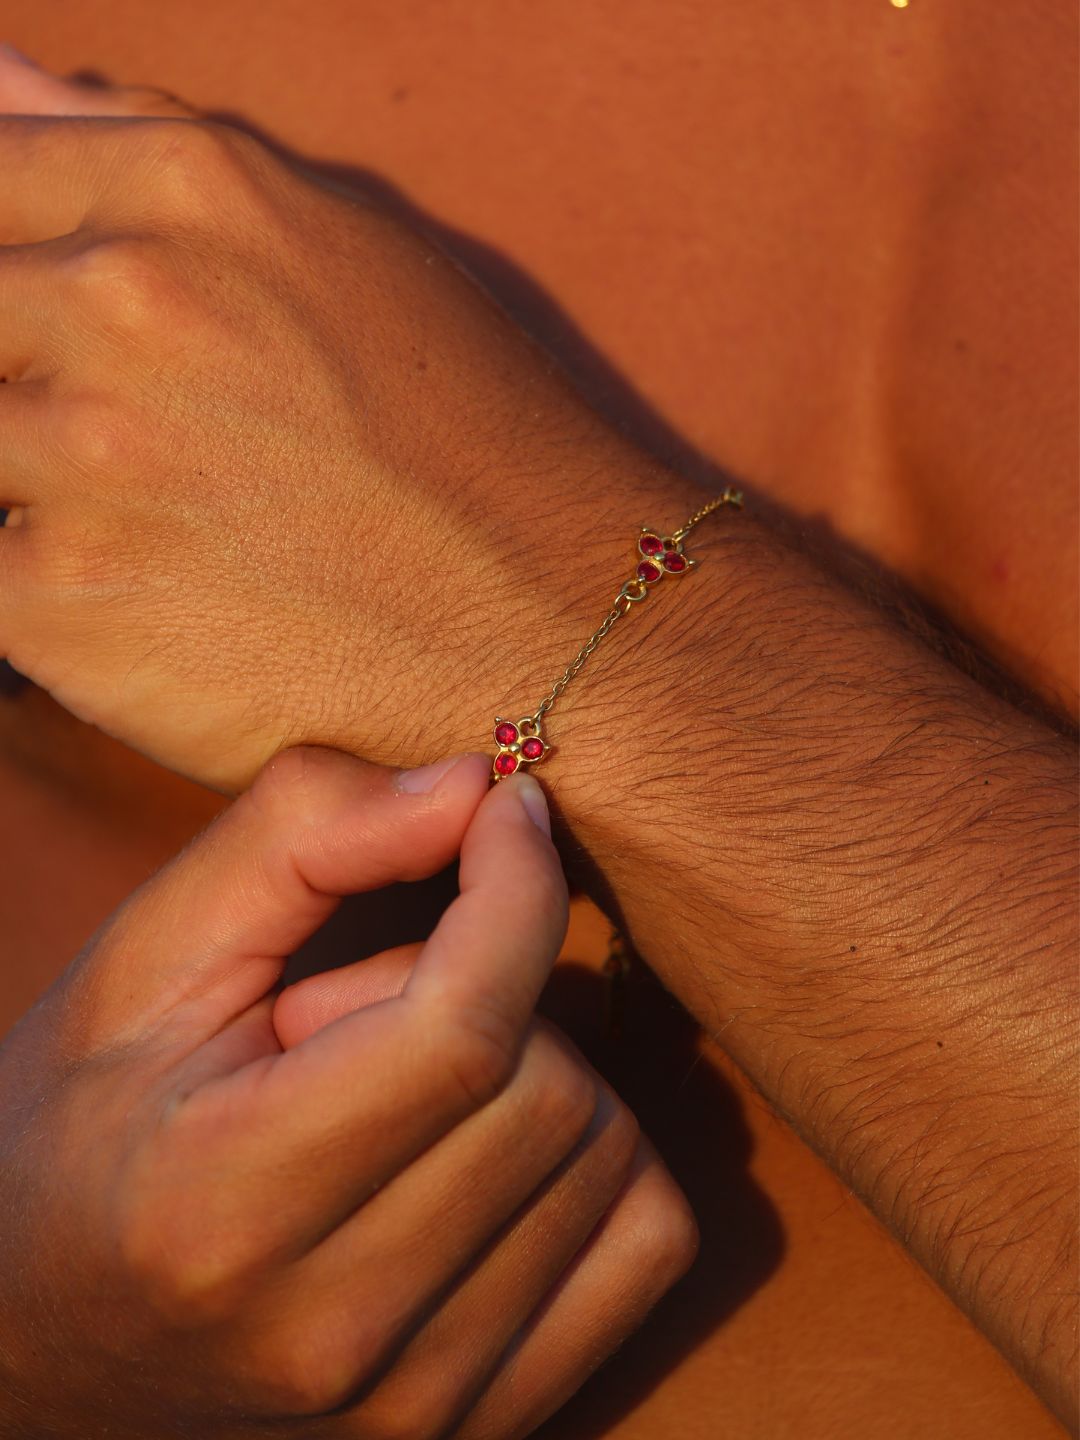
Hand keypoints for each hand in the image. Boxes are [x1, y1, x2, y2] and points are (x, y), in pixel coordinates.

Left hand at [0, 58, 686, 788]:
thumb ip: (148, 151)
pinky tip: (138, 600)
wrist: (554, 629)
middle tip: (139, 451)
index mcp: (190, 196)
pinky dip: (36, 587)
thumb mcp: (341, 247)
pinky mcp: (64, 607)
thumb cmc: (470, 440)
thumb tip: (4, 85)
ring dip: (28, 484)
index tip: (45, 334)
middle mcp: (123, 307)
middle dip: (20, 382)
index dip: (7, 259)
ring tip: (155, 527)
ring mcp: (83, 460)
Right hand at [0, 747, 695, 1437]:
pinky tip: (496, 1142)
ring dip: (539, 1069)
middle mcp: (336, 1332)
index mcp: (224, 1208)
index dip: (514, 886)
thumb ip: (298, 839)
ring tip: (398, 1089)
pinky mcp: (483, 1425)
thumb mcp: (146, 959)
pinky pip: (650, 1243)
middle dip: (486, 987)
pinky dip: (605, 1160)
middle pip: (548, 1087)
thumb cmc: (81, 1129)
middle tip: (360, 1006)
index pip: (463, 1030)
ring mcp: (420, 1405)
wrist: (40, 1342)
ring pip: (609, 1156)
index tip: (505, 811)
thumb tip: (475, 787)